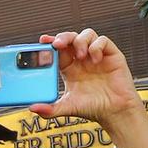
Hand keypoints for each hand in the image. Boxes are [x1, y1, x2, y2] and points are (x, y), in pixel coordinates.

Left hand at [32, 29, 147, 147]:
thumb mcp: (67, 108)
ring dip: (80, 41)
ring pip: (87, 35)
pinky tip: (95, 60)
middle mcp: (83, 60)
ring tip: (80, 56)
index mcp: (70, 69)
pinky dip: (97, 46)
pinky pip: (103, 41)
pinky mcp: (112, 55)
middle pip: (71, 38)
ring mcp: (97, 56)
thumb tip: (32, 109)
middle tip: (57, 44)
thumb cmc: (93, 108)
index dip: (51, 44)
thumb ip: (50, 109)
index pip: (59, 50)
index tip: (43, 41)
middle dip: (63, 37)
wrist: (115, 112)